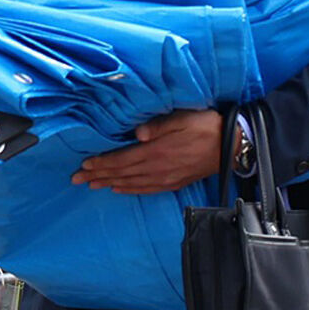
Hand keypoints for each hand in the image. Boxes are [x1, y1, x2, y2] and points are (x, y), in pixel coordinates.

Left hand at [72, 109, 226, 195]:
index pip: (121, 159)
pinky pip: (146, 190)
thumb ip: (158, 126)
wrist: (232, 146)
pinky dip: (129, 190)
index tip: (84, 164)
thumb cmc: (206, 126)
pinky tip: (119, 190)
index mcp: (156, 151)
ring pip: (130, 184)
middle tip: (76, 179)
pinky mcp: (173, 183)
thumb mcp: (183, 118)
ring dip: (109, 184)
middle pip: (121, 173)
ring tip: (92, 185)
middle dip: (97, 176)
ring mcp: (165, 178)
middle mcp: (157, 168)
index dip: (101, 163)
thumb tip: (137, 134)